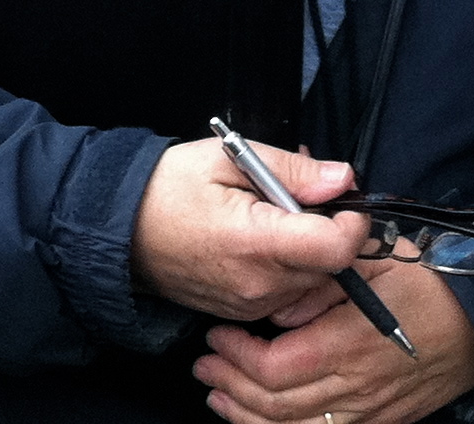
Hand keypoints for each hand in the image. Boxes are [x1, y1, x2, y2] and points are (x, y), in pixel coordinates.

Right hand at [131, 137, 365, 323]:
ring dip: (309, 249)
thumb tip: (343, 179)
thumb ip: (291, 171)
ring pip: (313, 282)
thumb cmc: (169, 188)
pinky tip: (263, 239)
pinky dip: (288, 267)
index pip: (335, 248)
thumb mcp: (227, 159)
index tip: (341, 197)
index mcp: (255, 242)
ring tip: (276, 213)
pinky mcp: (245, 314)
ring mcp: (251, 306)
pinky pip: (289, 294)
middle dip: (329, 229)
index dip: (352, 220)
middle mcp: (259, 285)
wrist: (121, 233)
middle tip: (302, 193)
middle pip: (331, 266)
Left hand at [196, 265, 473, 423]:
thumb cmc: (431, 280)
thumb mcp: (375, 258)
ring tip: (220, 400)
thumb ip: (323, 278)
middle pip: (276, 407)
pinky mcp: (383, 421)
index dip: (238, 359)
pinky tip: (264, 421)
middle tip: (205, 369)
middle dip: (231, 390)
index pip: (277, 368)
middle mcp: (357, 386)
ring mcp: (371, 410)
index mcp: (350, 342)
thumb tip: (280, 302)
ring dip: (249, 419)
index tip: (217, 338)